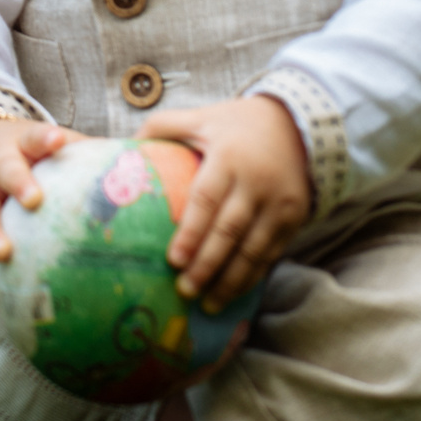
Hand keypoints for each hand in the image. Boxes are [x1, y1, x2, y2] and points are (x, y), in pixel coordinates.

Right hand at [0, 116, 76, 306]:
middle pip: (4, 170)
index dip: (45, 139)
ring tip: (4, 254)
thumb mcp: (51, 145)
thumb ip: (88, 156)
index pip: (35, 137)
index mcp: (23, 145)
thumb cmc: (31, 154)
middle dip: (18, 183)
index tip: (58, 141)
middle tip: (33, 201)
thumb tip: (143, 167)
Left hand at [139, 94, 311, 311]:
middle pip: (229, 231)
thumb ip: (163, 126)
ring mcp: (279, 202)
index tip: (174, 260)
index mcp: (228, 156)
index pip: (207, 199)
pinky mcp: (294, 217)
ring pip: (252, 249)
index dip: (191, 232)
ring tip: (207, 304)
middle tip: (184, 290)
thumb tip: (122, 147)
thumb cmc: (236, 125)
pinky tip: (233, 292)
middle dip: (206, 265)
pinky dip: (252, 276)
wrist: (297, 125)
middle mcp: (256, 181)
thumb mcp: (201, 117)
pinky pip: (271, 253)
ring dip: (229, 280)